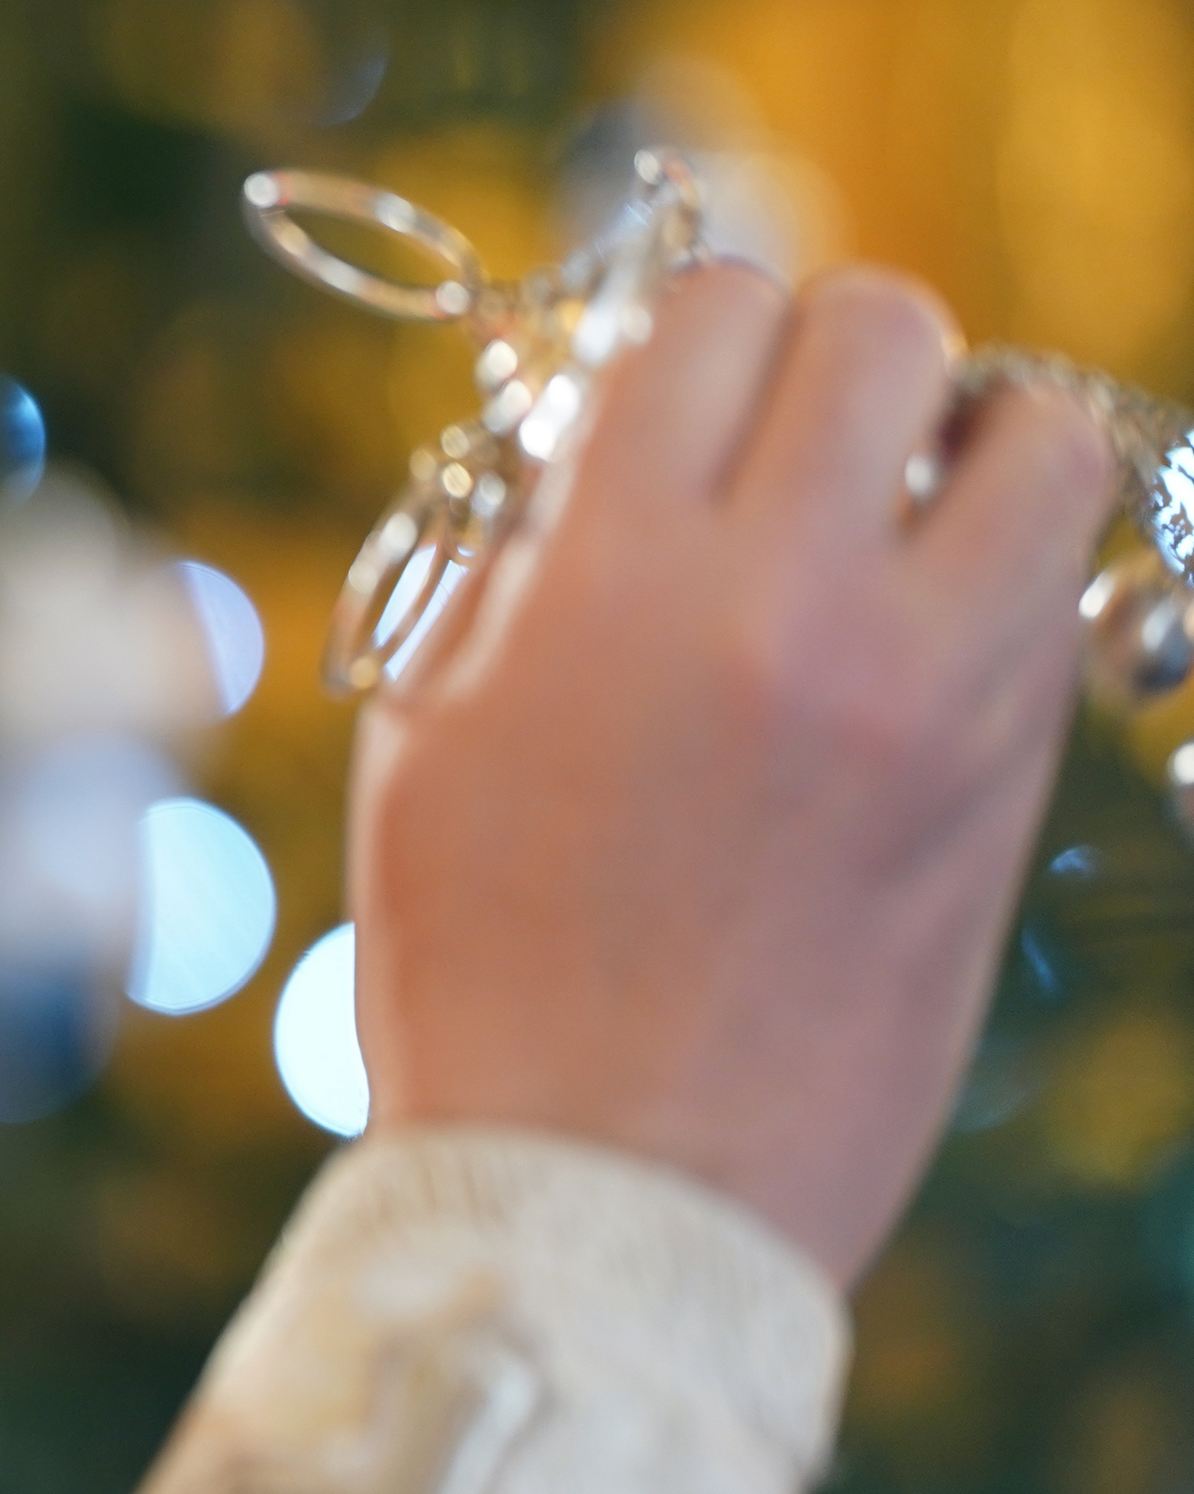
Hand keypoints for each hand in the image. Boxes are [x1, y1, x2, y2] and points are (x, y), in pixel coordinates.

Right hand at [350, 261, 1112, 1285]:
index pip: (711, 311)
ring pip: (1039, 432)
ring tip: (901, 509)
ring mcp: (928, 689)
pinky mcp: (1009, 775)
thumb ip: (521, 556)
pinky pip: (1061, 585)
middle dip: (831, 356)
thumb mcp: (431, 730)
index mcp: (614, 578)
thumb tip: (601, 432)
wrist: (610, 1182)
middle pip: (884, 327)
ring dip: (968, 441)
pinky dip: (1006, 566)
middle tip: (787, 434)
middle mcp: (792, 602)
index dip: (689, 333)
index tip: (671, 390)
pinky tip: (927, 625)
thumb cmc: (477, 963)